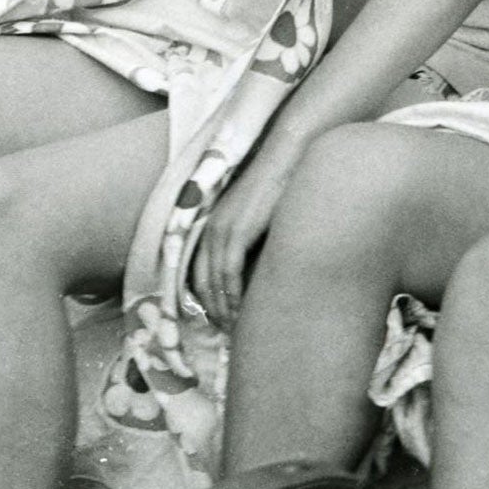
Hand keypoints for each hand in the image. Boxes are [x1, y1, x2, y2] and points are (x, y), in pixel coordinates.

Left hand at [188, 145, 298, 329]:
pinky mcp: (236, 233)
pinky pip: (228, 275)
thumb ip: (253, 239)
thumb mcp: (259, 216)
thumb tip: (261, 265)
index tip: (220, 319)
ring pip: (213, 283)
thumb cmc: (281, 185)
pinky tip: (241, 312)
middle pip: (202, 282)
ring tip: (235, 329)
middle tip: (226, 332)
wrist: (288, 157)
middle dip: (212, 310)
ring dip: (222, 309)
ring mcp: (221, 230)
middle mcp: (211, 228)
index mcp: (214, 224)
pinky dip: (232, 297)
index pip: (200, 272)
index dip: (207, 299)